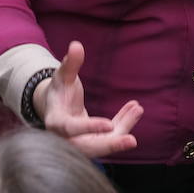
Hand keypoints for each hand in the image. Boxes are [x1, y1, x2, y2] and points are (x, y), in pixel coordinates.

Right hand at [38, 41, 141, 157]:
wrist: (57, 106)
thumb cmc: (59, 89)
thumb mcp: (62, 75)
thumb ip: (70, 63)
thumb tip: (76, 45)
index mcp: (55, 122)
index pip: (71, 128)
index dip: (89, 127)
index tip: (108, 125)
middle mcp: (66, 138)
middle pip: (89, 147)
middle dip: (111, 145)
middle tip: (132, 140)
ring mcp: (81, 142)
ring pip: (104, 142)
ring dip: (123, 128)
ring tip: (138, 109)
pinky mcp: (93, 141)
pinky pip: (110, 136)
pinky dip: (123, 124)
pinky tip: (134, 109)